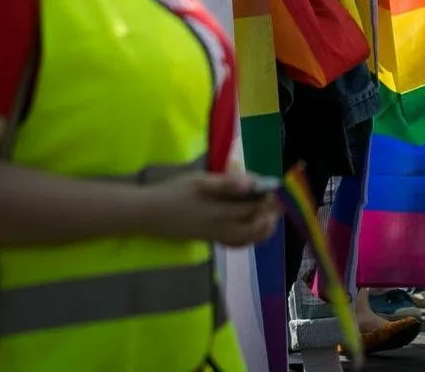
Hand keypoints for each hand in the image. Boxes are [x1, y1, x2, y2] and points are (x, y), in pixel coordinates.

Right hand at [142, 171, 280, 247]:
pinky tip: (250, 228)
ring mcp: (215, 236)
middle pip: (255, 227)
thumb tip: (251, 184)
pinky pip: (235, 244)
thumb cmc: (175, 192)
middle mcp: (221, 227)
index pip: (254, 208)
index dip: (268, 200)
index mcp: (221, 211)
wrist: (150, 214)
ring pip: (247, 239)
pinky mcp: (209, 240)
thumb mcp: (200, 180)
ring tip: (267, 216)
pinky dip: (248, 238)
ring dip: (262, 229)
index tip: (274, 190)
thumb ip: (227, 182)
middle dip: (269, 216)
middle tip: (274, 204)